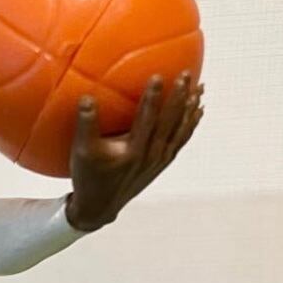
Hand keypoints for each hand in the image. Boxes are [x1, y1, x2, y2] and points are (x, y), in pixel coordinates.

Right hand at [65, 72, 203, 231]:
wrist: (100, 208)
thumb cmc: (89, 178)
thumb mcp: (81, 152)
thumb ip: (86, 124)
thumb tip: (87, 96)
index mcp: (132, 152)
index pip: (146, 119)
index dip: (153, 97)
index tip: (159, 75)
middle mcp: (150, 156)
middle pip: (170, 122)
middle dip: (180, 96)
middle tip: (187, 74)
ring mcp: (159, 160)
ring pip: (181, 130)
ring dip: (191, 108)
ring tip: (201, 87)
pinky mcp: (162, 164)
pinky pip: (181, 140)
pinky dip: (191, 125)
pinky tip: (198, 111)